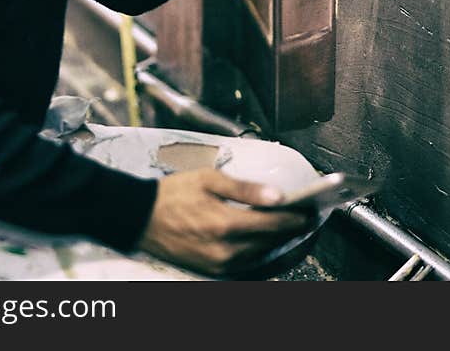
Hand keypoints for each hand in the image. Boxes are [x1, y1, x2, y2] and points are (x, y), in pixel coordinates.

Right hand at [137, 168, 311, 276]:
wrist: (141, 217)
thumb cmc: (174, 193)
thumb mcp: (209, 179)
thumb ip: (245, 188)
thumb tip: (276, 195)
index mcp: (225, 223)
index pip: (272, 223)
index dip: (293, 217)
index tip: (308, 209)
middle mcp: (224, 249)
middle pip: (269, 241)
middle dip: (288, 228)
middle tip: (303, 215)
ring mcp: (218, 263)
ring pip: (259, 253)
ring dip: (274, 240)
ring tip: (286, 224)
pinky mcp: (212, 269)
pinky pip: (244, 261)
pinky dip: (257, 249)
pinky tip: (262, 237)